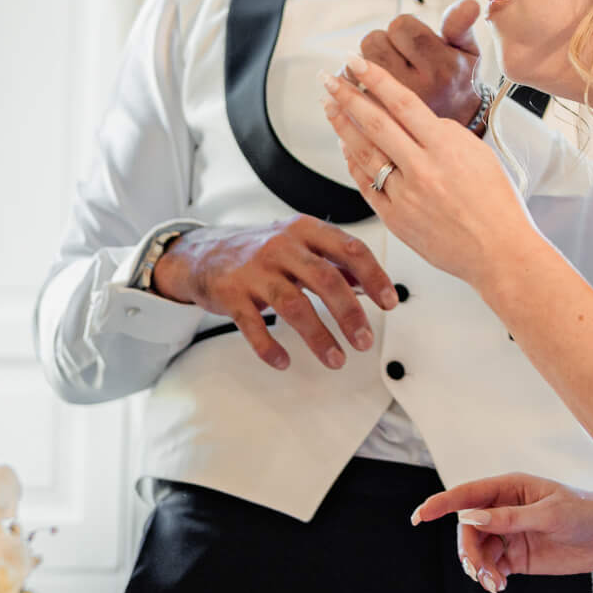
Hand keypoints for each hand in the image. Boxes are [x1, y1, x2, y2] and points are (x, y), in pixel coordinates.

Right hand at [151, 217, 396, 370]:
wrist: (203, 253)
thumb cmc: (260, 251)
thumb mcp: (299, 244)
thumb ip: (334, 262)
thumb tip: (372, 284)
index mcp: (304, 231)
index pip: (350, 249)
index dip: (374, 276)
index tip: (390, 302)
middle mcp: (281, 246)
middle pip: (325, 279)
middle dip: (350, 314)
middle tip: (365, 341)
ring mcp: (255, 270)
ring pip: (294, 305)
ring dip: (319, 337)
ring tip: (336, 360)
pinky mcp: (232, 293)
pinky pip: (253, 326)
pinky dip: (270, 347)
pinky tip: (284, 362)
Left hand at [321, 53, 530, 284]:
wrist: (499, 252)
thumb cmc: (496, 203)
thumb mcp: (479, 154)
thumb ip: (445, 133)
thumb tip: (414, 119)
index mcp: (447, 148)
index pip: (403, 103)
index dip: (376, 79)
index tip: (356, 62)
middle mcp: (423, 169)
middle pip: (375, 124)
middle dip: (347, 97)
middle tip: (328, 78)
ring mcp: (406, 196)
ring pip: (364, 153)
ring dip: (343, 126)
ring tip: (329, 106)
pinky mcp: (396, 219)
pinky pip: (366, 184)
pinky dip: (353, 162)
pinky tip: (345, 145)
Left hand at [356, 0, 483, 125]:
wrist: (453, 126)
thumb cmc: (456, 80)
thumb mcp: (467, 51)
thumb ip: (460, 25)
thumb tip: (469, 3)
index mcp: (441, 67)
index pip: (401, 26)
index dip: (402, 27)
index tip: (411, 39)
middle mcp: (416, 88)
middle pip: (373, 41)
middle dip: (382, 41)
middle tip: (397, 54)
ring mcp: (393, 107)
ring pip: (356, 63)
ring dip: (366, 61)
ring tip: (386, 69)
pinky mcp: (374, 119)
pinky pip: (348, 89)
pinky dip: (352, 82)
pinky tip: (366, 85)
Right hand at [411, 472, 592, 592]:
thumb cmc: (581, 511)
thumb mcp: (548, 512)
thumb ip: (509, 517)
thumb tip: (470, 518)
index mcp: (508, 487)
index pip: (466, 494)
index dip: (440, 504)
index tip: (420, 516)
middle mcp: (502, 509)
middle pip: (467, 530)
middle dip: (468, 551)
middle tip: (479, 571)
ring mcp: (508, 533)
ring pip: (477, 550)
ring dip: (478, 568)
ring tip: (494, 584)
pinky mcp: (516, 556)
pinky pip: (491, 566)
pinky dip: (490, 577)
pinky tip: (499, 586)